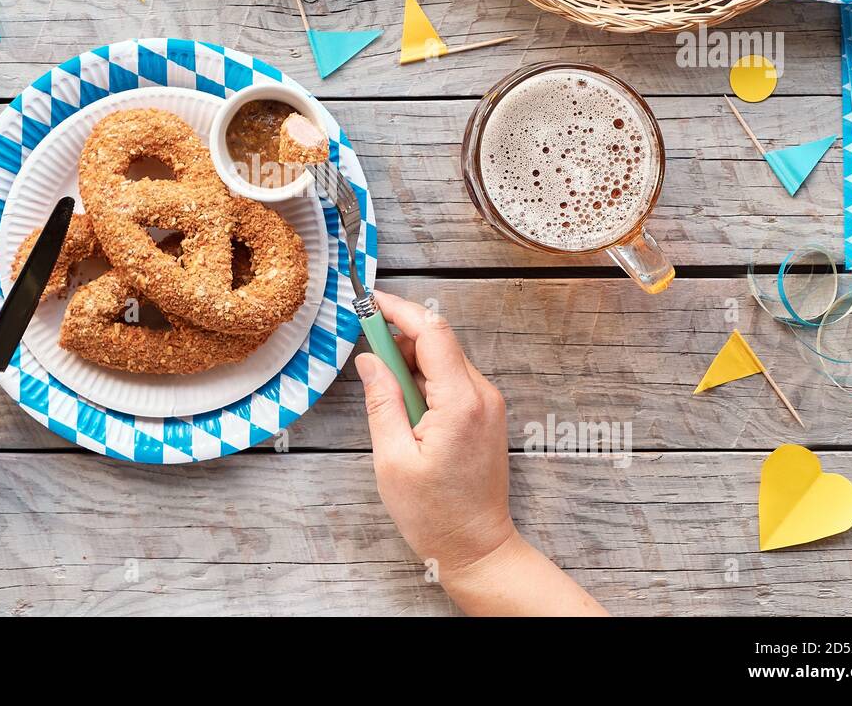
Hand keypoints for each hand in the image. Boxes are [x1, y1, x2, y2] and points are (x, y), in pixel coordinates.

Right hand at [355, 292, 604, 615]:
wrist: (478, 549)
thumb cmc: (435, 514)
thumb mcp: (392, 458)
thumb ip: (381, 401)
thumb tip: (368, 360)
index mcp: (460, 402)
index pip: (432, 333)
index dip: (399, 311)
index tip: (369, 302)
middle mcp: (482, 395)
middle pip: (440, 340)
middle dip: (400, 332)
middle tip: (363, 338)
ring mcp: (488, 404)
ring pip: (445, 357)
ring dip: (411, 355)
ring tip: (379, 374)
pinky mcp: (485, 414)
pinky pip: (453, 378)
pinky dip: (425, 374)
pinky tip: (402, 393)